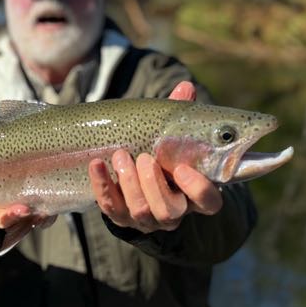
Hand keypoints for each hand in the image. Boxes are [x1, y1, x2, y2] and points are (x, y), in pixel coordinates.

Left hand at [88, 81, 222, 233]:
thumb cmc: (162, 152)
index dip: (198, 189)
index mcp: (195, 195)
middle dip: (153, 184)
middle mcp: (174, 212)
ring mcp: (147, 218)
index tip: (181, 168)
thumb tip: (186, 87)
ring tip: (121, 155)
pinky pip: (110, 208)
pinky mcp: (121, 217)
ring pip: (141, 211)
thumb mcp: (172, 135)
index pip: (209, 202)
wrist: (134, 174)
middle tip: (144, 158)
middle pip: (169, 211)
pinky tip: (97, 164)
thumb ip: (180, 115)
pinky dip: (102, 185)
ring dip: (129, 183)